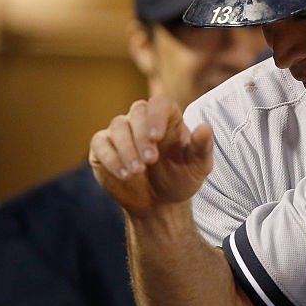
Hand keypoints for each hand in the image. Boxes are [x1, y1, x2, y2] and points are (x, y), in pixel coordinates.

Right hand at [88, 95, 213, 215]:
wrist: (160, 203)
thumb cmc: (181, 178)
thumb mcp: (198, 166)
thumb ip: (202, 147)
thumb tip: (205, 127)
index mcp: (169, 118)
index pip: (160, 103)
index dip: (156, 115)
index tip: (157, 137)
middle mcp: (143, 120)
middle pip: (137, 111)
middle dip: (142, 136)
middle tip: (150, 160)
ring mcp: (122, 132)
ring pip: (118, 126)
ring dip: (126, 149)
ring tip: (137, 171)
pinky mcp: (103, 147)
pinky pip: (100, 143)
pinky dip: (111, 158)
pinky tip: (124, 175)